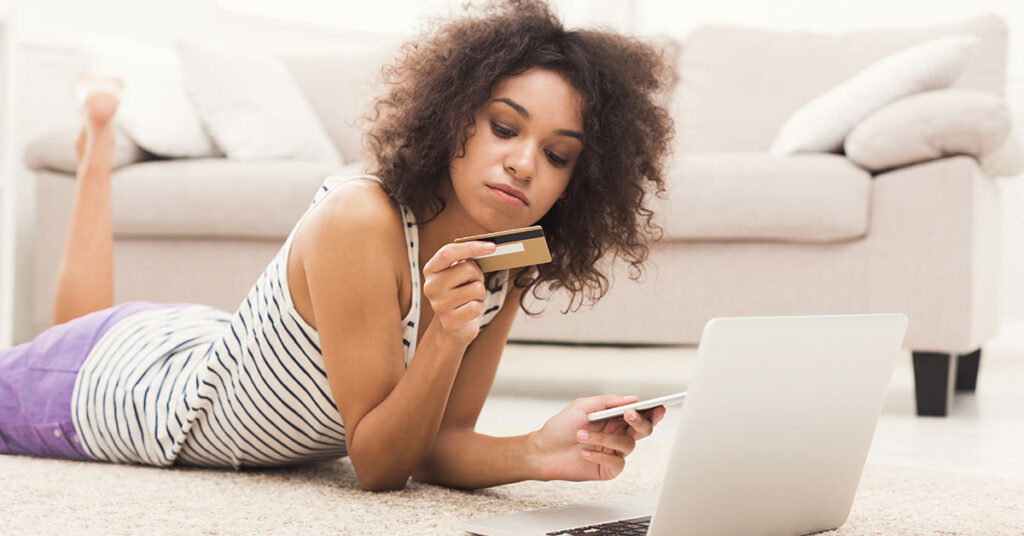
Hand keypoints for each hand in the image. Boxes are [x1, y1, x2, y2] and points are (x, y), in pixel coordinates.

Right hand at [422, 240, 495, 345]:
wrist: (452, 326)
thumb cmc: (459, 293)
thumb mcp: (456, 274)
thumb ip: (465, 260)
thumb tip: (488, 248)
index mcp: (430, 270)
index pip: (448, 253)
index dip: (471, 247)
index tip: (492, 247)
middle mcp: (430, 286)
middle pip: (468, 268)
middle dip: (478, 275)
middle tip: (472, 283)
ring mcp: (438, 304)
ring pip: (476, 288)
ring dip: (480, 294)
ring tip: (470, 298)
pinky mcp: (449, 321)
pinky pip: (477, 306)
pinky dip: (480, 307)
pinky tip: (471, 310)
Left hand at [528, 395, 666, 481]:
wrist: (543, 451)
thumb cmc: (561, 427)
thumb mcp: (582, 407)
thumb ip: (608, 402)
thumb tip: (633, 399)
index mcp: (615, 418)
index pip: (640, 415)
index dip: (653, 412)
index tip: (658, 407)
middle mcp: (617, 434)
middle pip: (643, 430)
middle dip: (640, 421)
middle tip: (629, 414)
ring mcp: (614, 452)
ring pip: (628, 445)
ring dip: (605, 438)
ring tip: (582, 435)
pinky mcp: (608, 469)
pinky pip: (617, 463)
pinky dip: (600, 456)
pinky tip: (585, 452)